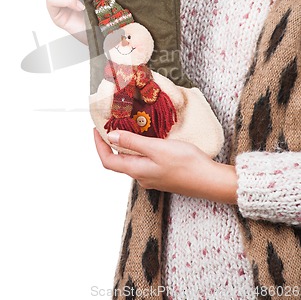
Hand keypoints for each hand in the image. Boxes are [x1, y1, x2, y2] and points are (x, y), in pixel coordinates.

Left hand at [94, 128, 237, 204]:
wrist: (210, 181)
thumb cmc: (186, 164)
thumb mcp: (157, 148)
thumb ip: (133, 142)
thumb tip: (110, 137)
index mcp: (136, 170)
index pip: (108, 160)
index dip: (99, 145)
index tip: (96, 130)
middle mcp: (141, 177)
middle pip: (118, 161)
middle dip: (111, 144)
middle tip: (111, 125)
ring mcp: (152, 178)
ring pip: (132, 161)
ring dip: (126, 146)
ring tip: (128, 128)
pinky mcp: (162, 175)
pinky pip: (144, 162)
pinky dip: (139, 150)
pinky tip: (148, 139)